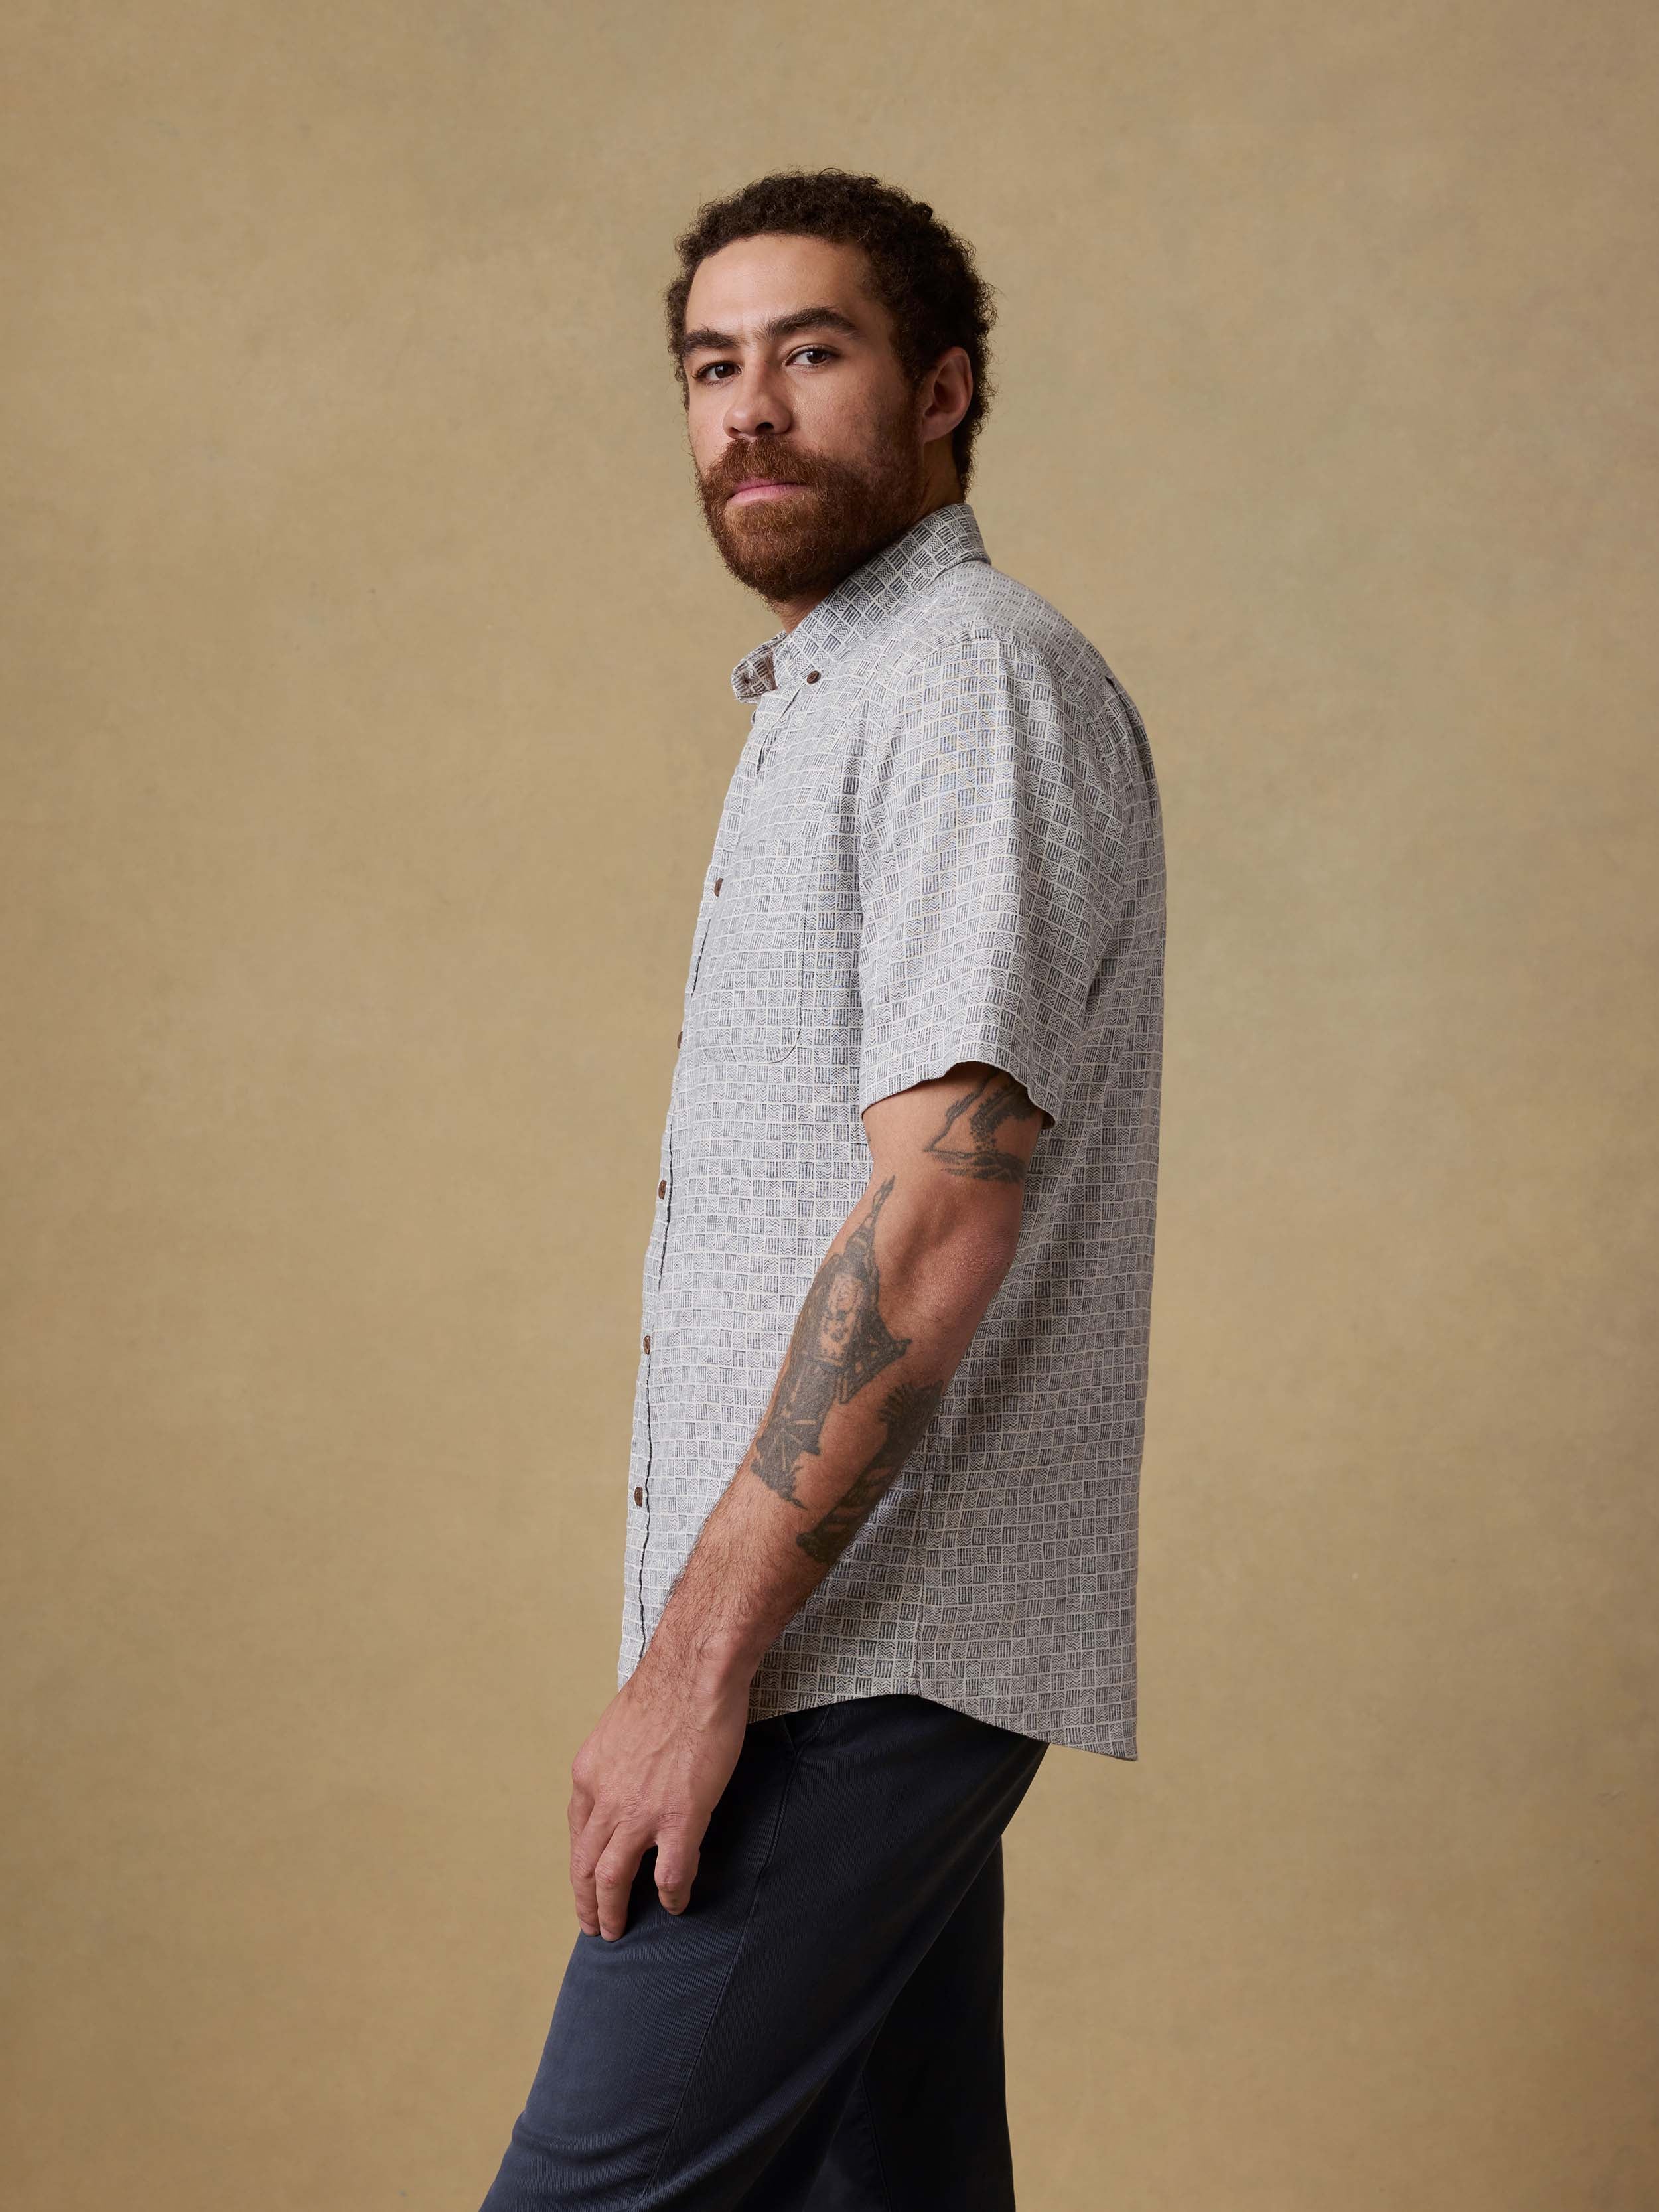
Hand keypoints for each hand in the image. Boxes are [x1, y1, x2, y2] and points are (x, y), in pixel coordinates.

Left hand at [566, 1647, 750, 1939]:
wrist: (694, 1671)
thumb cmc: (667, 1689)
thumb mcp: (619, 1728)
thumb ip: (617, 1761)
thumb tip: (627, 1778)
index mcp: (589, 1775)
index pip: (578, 1833)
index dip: (581, 1864)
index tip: (586, 1882)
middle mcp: (605, 1800)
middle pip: (585, 1866)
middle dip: (587, 1902)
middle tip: (594, 1926)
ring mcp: (640, 1813)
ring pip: (613, 1880)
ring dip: (612, 1911)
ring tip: (618, 1931)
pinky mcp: (679, 1819)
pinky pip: (670, 1875)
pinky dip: (670, 1897)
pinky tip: (674, 1905)